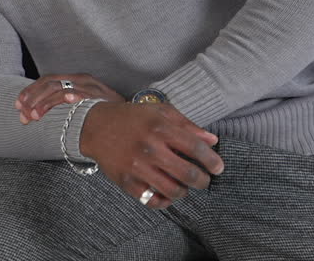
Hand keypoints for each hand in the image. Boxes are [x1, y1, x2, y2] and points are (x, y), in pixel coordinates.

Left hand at [14, 73, 125, 123]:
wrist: (129, 115)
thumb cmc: (103, 113)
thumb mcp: (82, 105)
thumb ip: (64, 106)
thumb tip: (39, 113)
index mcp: (74, 79)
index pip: (46, 80)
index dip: (30, 92)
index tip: (18, 105)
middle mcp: (80, 79)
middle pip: (49, 83)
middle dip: (31, 98)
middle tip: (21, 114)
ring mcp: (90, 87)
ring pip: (60, 89)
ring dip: (44, 104)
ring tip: (33, 116)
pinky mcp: (99, 95)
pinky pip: (82, 93)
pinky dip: (72, 95)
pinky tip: (64, 100)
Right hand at [79, 101, 223, 209]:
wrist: (95, 126)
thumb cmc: (132, 118)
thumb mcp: (160, 112)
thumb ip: (187, 125)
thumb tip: (212, 140)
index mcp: (160, 128)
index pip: (196, 148)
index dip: (212, 160)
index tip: (218, 167)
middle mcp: (150, 148)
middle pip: (188, 174)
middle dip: (202, 180)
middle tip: (204, 180)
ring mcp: (137, 167)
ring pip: (173, 190)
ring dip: (184, 191)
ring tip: (184, 186)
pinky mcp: (127, 182)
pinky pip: (153, 201)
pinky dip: (164, 201)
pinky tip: (167, 193)